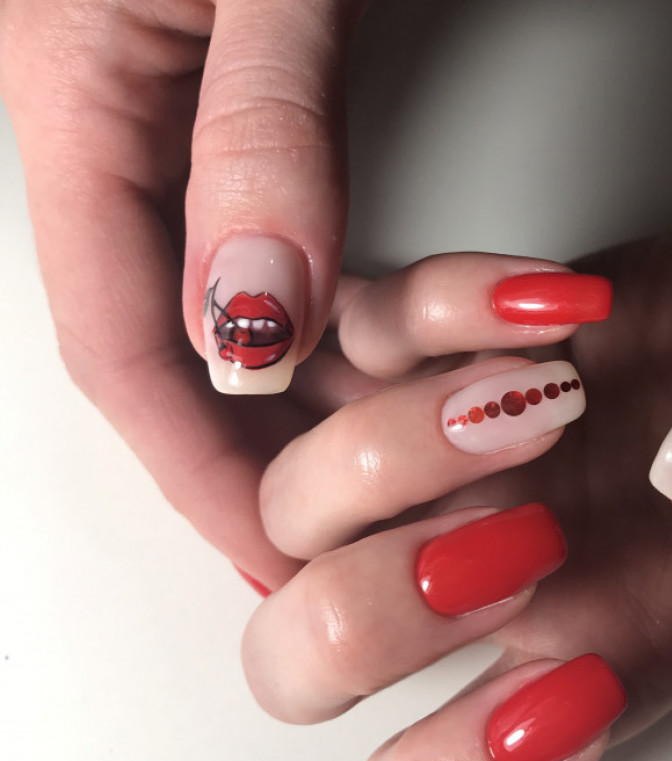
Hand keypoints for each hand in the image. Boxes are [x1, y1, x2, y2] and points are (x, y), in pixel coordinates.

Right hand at [0, 0, 365, 587]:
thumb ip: (254, 136)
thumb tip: (250, 322)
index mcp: (72, 104)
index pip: (124, 352)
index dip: (200, 468)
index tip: (268, 555)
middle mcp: (127, 135)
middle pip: (179, 356)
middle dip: (256, 459)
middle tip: (338, 544)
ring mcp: (193, 132)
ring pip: (246, 317)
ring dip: (321, 403)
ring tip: (397, 475)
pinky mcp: (261, 116)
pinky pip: (295, 256)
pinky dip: (351, 325)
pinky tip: (407, 365)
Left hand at [241, 152, 671, 760]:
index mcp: (564, 662)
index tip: (583, 675)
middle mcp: (472, 576)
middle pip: (296, 662)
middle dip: (379, 610)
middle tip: (527, 538)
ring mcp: (431, 463)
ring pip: (290, 502)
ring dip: (395, 452)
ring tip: (554, 396)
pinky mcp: (433, 342)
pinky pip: (358, 329)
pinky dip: (440, 307)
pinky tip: (554, 305)